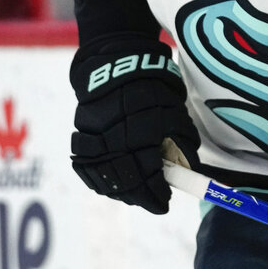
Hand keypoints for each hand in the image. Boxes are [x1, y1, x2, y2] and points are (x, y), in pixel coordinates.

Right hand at [69, 48, 199, 213]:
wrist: (118, 66)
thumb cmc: (154, 90)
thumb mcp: (176, 114)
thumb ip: (182, 145)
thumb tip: (187, 171)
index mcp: (142, 133)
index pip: (149, 176)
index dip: (158, 194)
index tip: (165, 202)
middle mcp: (115, 140)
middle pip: (126, 183)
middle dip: (142, 198)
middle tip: (154, 201)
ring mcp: (94, 140)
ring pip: (105, 179)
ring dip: (122, 192)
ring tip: (137, 195)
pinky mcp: (80, 137)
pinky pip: (87, 168)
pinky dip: (100, 180)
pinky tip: (114, 185)